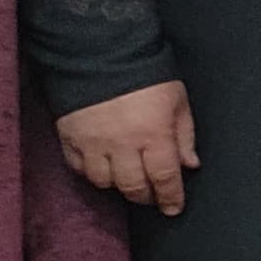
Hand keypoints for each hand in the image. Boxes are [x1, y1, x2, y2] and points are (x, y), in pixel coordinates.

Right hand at [56, 81, 196, 214]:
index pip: (164, 177)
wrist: (101, 51)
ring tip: (128, 179)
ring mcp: (93, 142)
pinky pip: (79, 168)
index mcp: (154, 134)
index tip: (173, 208)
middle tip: (152, 196)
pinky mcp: (70, 137)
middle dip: (145, 196)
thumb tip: (190, 165)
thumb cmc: (148, 75)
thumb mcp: (177, 100)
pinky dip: (91, 173)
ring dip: (118, 185)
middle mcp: (123, 144)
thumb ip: (184, 135)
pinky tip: (102, 167)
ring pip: (103, 181)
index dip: (170, 197)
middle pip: (132, 186)